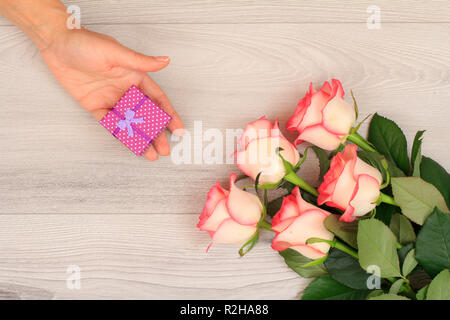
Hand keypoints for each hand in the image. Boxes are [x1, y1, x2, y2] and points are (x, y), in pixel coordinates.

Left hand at [39, 28, 183, 160]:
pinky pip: (110, 123)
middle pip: (145, 115)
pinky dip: (120, 134)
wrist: (56, 44)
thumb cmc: (86, 43)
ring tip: (149, 154)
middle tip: (164, 149)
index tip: (177, 128)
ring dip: (140, 138)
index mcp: (135, 76)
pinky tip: (130, 144)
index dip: (168, 114)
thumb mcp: (116, 52)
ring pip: (129, 123)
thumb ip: (141, 62)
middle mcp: (126, 89)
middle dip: (156, 133)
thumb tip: (165, 61)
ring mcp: (111, 99)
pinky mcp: (96, 105)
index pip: (157, 99)